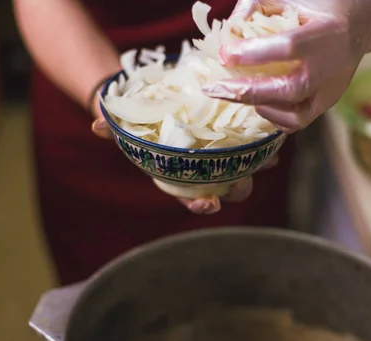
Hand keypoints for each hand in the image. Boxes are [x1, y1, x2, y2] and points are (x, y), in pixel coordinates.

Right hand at [91, 113, 277, 213]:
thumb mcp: (124, 125)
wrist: (155, 105)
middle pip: (226, 190)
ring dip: (256, 167)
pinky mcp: (234, 137)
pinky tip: (273, 137)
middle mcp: (204, 172)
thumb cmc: (140, 123)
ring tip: (267, 160)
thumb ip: (112, 128)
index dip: (201, 205)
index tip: (207, 203)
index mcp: (180, 178)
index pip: (192, 199)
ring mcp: (221, 156)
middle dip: (236, 190)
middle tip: (240, 182)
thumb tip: (98, 123)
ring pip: (245, 170)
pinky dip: (263, 143)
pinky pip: (253, 145)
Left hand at [202, 0, 370, 132]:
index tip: (225, 54)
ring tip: (234, 92)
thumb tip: (227, 30)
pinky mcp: (327, 104)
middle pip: (290, 89)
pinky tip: (257, 101)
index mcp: (329, 31)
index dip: (254, 52)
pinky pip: (298, 122)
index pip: (289, 46)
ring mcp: (332, 90)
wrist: (360, 24)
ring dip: (259, 106)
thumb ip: (257, 5)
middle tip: (214, 88)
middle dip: (247, 91)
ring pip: (296, 114)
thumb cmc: (320, 5)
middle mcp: (334, 66)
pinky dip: (273, 116)